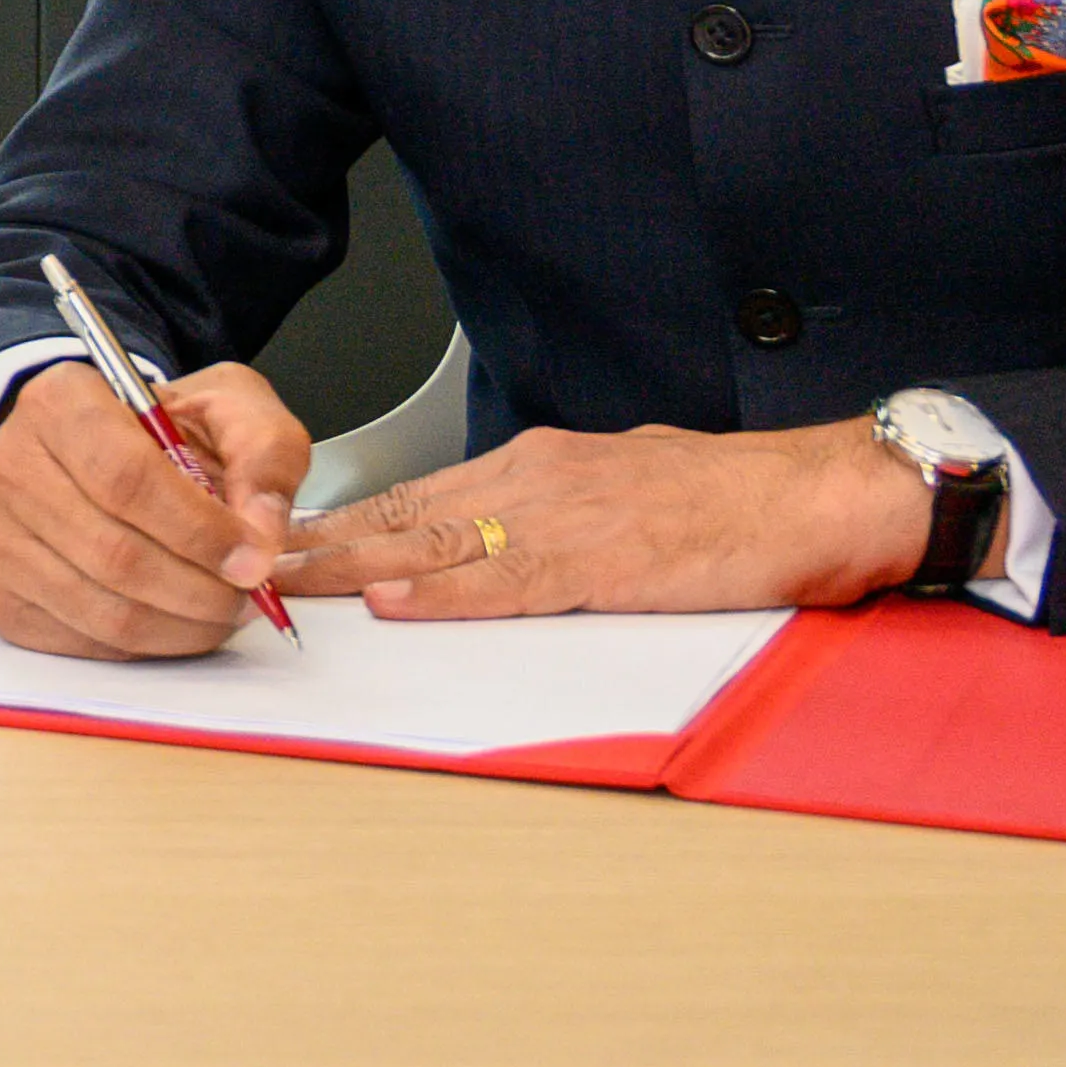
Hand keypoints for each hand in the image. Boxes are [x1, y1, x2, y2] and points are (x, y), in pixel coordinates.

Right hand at [0, 354, 314, 660]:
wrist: (92, 449)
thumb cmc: (159, 429)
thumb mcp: (226, 406)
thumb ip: (264, 452)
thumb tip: (262, 532)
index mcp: (61, 401)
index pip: (127, 478)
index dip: (200, 530)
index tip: (254, 560)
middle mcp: (10, 465)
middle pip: (114, 554)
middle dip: (200, 590)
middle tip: (249, 597)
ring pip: (100, 609)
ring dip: (180, 627)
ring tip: (223, 611)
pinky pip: (82, 642)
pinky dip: (145, 647)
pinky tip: (176, 621)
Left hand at [292, 417, 922, 621]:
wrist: (816, 496)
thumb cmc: (732, 501)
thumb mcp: (623, 496)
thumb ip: (551, 517)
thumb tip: (486, 548)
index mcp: (544, 466)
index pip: (421, 495)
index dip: (347, 520)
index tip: (283, 536)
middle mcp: (541, 480)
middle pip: (408, 513)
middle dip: (324, 538)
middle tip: (249, 555)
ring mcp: (569, 519)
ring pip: (439, 542)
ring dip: (357, 564)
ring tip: (287, 579)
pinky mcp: (606, 563)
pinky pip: (508, 580)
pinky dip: (445, 592)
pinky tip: (398, 600)